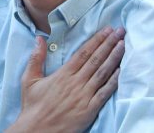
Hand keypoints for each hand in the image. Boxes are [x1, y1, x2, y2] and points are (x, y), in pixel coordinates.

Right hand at [8, 27, 124, 131]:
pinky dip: (114, 81)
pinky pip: (105, 93)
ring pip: (102, 73)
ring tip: (123, 45)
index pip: (83, 53)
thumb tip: (39, 39)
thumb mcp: (29, 79)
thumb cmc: (33, 105)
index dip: (97, 40)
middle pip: (96, 59)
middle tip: (120, 31)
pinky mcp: (89, 109)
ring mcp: (84, 96)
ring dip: (114, 58)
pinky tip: (121, 71)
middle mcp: (75, 82)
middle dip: (109, 44)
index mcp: (63, 74)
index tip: (107, 30)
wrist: (37, 129)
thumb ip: (36, 58)